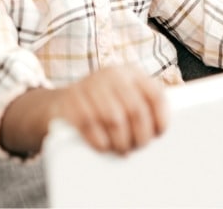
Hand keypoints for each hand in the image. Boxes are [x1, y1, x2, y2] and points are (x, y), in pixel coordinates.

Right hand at [52, 64, 168, 154]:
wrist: (61, 102)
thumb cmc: (101, 104)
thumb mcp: (123, 95)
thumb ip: (142, 105)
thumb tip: (159, 131)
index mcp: (131, 73)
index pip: (155, 95)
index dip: (161, 118)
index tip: (159, 134)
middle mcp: (112, 75)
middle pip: (136, 110)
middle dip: (141, 135)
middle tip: (138, 146)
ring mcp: (90, 85)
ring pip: (114, 120)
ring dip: (121, 141)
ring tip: (123, 149)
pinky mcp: (70, 100)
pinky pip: (89, 125)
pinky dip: (100, 141)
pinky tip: (105, 146)